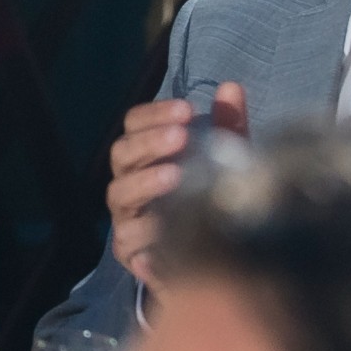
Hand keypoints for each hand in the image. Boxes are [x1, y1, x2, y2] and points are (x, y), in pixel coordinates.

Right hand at [105, 79, 247, 272]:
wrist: (207, 263)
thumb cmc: (209, 201)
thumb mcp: (224, 162)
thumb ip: (226, 126)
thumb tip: (232, 87)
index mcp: (145, 155)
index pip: (134, 123)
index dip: (155, 113)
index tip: (187, 109)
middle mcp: (129, 181)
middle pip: (122, 153)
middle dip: (149, 143)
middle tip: (181, 137)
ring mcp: (125, 216)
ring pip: (119, 193)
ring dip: (145, 183)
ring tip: (175, 177)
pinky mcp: (130, 252)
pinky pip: (127, 241)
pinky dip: (143, 235)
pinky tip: (164, 230)